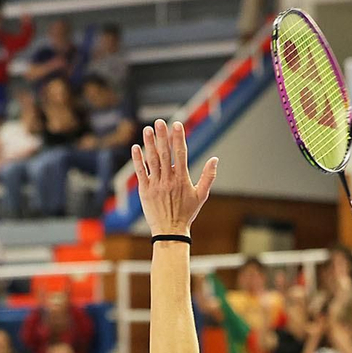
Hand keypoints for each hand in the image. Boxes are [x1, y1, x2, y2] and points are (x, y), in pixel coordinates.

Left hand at [130, 120, 217, 235]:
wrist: (170, 231)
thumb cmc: (187, 213)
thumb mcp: (201, 195)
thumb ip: (208, 176)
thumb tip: (215, 160)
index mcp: (182, 179)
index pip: (180, 154)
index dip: (178, 138)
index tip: (177, 124)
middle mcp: (168, 180)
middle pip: (165, 154)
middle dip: (162, 136)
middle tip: (160, 122)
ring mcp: (155, 185)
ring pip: (152, 160)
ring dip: (149, 144)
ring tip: (148, 129)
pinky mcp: (145, 191)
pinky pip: (140, 172)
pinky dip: (138, 160)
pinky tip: (136, 147)